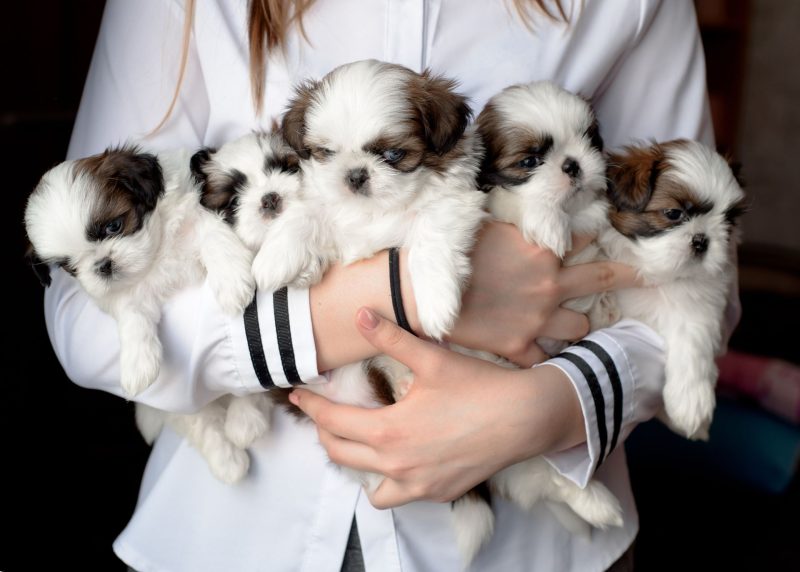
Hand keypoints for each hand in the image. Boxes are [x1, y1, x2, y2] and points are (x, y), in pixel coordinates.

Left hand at [290, 308, 584, 508]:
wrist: (526, 418)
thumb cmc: (479, 386)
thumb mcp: (431, 358)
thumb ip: (390, 337)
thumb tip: (360, 314)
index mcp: (388, 431)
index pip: (332, 421)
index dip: (311, 406)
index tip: (299, 395)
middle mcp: (397, 464)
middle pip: (341, 454)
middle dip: (325, 432)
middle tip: (324, 413)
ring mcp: (418, 484)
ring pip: (369, 486)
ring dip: (357, 464)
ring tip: (362, 440)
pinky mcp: (438, 493)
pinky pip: (399, 494)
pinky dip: (390, 480)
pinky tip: (400, 456)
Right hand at [449, 221, 639, 365]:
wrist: (418, 293)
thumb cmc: (449, 254)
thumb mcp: (488, 225)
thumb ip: (521, 223)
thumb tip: (540, 202)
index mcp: (542, 251)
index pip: (584, 237)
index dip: (595, 236)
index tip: (609, 237)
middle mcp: (549, 285)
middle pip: (603, 277)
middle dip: (632, 274)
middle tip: (652, 275)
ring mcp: (536, 319)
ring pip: (580, 326)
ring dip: (579, 323)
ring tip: (575, 323)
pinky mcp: (517, 346)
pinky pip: (545, 361)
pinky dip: (547, 362)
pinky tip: (550, 364)